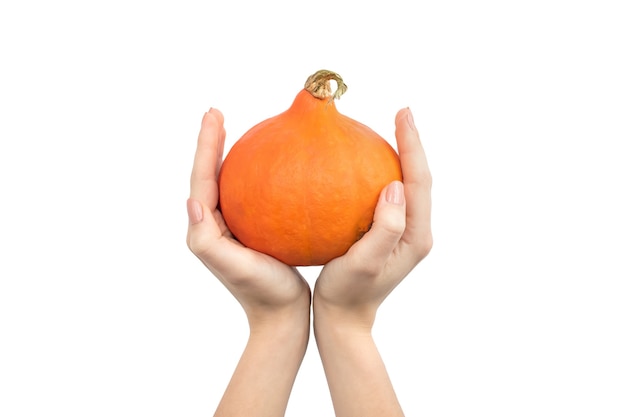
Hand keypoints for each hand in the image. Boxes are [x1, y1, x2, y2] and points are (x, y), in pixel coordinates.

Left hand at [186, 108, 309, 326]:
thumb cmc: (260, 292)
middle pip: (209, 174)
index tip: (213, 115)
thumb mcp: (233, 266)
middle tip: (218, 114)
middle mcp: (214, 224)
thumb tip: (192, 201)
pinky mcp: (251, 231)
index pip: (201, 178)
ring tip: (235, 131)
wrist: (282, 316)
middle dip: (211, 143)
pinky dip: (253, 176)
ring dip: (225, 155)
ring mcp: (232, 227)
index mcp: (205, 227)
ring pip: (227, 183)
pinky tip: (274, 167)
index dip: (205, 145)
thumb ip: (206, 238)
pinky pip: (249, 196)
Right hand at [314, 107, 432, 328]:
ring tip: (389, 129)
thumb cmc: (348, 294)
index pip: (420, 181)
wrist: (343, 320)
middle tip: (402, 112)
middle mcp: (415, 231)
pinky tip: (363, 164)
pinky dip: (382, 173)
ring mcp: (403, 233)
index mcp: (416, 235)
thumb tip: (394, 185)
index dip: (413, 145)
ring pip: (407, 186)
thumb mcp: (365, 263)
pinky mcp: (388, 234)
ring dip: (401, 156)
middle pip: (419, 179)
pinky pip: (389, 197)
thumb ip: (385, 227)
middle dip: (412, 144)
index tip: (404, 113)